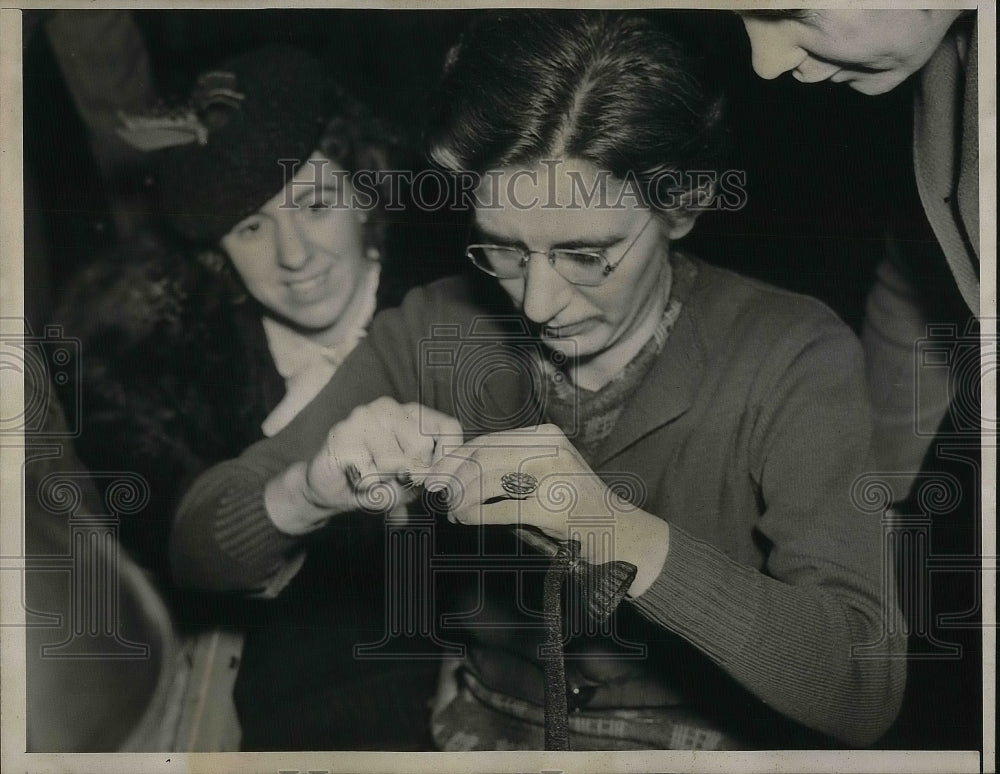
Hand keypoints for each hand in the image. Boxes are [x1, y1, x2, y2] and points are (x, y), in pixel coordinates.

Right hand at [303, 397, 462, 514]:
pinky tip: (355, 477)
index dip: (450, 457)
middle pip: (421, 444)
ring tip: (372, 476)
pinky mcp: (341, 434)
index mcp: (413, 414)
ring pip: (393, 461)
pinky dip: (365, 486)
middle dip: (411, 474)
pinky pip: (368, 472)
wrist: (329, 488)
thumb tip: (426, 477)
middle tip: (393, 478)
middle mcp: (389, 408)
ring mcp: (363, 417)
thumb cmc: (377, 482)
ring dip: (384, 481)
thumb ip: (425, 478)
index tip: (439, 483)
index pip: (448, 426)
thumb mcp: (410, 485)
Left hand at [423, 424, 669, 595]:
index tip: (436, 474)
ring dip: (461, 496)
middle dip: (454, 477)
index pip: (488, 441)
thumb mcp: (543, 473)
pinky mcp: (553, 507)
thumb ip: (507, 468)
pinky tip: (465, 519)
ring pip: (488, 478)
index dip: (456, 458)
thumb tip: (454, 473)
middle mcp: (550, 447)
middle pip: (483, 456)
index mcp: (545, 435)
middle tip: (438, 494)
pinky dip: (476, 514)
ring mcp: (554, 475)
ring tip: (452, 509)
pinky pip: (501, 507)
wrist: (620, 531)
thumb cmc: (575, 505)